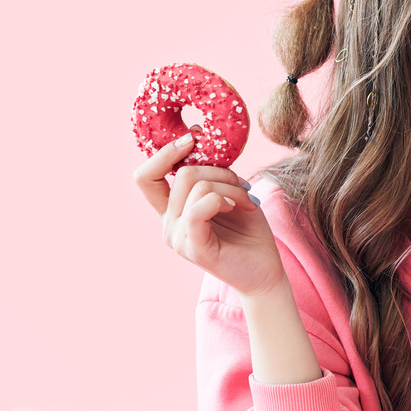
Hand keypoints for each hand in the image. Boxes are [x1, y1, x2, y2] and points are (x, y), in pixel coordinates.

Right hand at [132, 131, 284, 295]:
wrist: (264, 270)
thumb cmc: (248, 232)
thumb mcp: (228, 193)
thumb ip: (210, 174)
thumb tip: (198, 142)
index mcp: (172, 210)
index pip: (146, 176)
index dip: (165, 153)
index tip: (193, 139)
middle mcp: (169, 224)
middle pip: (181, 174)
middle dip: (218, 170)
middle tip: (242, 185)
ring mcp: (178, 237)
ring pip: (196, 186)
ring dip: (230, 186)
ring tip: (247, 200)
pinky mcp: (193, 248)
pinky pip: (199, 208)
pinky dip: (222, 199)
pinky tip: (237, 207)